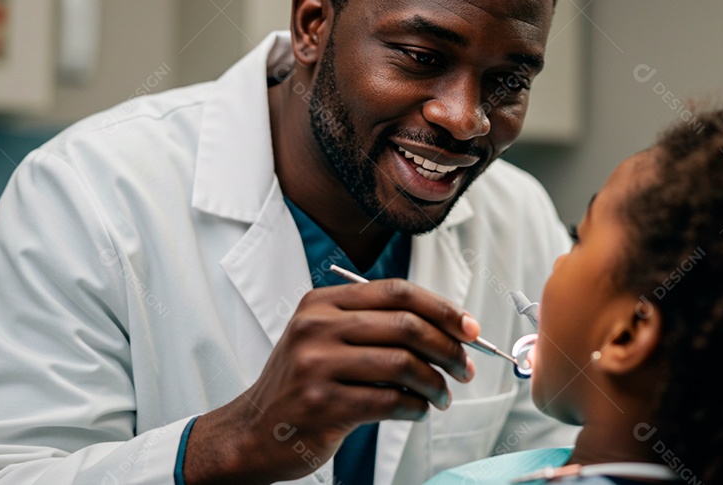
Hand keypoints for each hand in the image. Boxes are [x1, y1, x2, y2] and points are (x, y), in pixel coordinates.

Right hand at [183, 278, 479, 483]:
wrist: (254, 430)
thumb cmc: (301, 384)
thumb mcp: (324, 338)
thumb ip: (374, 326)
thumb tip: (448, 330)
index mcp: (322, 303)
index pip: (397, 292)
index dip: (442, 308)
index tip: (469, 328)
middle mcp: (316, 327)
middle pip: (406, 325)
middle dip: (448, 348)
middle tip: (465, 368)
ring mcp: (317, 365)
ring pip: (403, 364)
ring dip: (435, 383)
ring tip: (442, 396)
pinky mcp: (322, 404)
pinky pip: (390, 400)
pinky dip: (415, 407)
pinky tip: (417, 410)